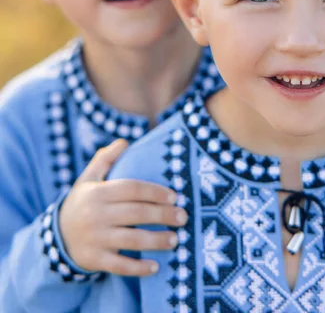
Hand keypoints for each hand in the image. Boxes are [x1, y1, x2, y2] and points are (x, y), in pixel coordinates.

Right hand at [59, 139, 186, 275]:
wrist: (57, 235)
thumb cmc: (82, 202)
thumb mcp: (88, 178)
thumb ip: (105, 158)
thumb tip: (124, 141)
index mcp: (98, 192)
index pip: (131, 188)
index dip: (155, 191)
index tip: (174, 196)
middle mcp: (96, 214)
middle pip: (136, 213)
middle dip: (163, 215)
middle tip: (183, 217)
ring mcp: (95, 238)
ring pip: (131, 240)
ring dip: (157, 240)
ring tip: (175, 239)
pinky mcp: (94, 259)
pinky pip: (119, 266)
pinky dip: (138, 268)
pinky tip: (156, 267)